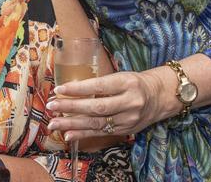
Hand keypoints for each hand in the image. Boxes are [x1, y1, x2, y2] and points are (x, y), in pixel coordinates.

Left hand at [47, 69, 172, 143]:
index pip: (99, 86)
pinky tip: (68, 134)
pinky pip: (101, 133)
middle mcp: (129, 102)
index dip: (78, 89)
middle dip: (71, 108)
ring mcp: (128, 119)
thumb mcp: (120, 76)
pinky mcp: (125, 130)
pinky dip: (83, 134)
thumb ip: (100, 84)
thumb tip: (70, 90)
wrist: (159, 97)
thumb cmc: (134, 83)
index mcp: (127, 83)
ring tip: (54, 124)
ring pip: (97, 123)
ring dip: (72, 124)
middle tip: (51, 106)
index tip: (59, 90)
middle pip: (97, 107)